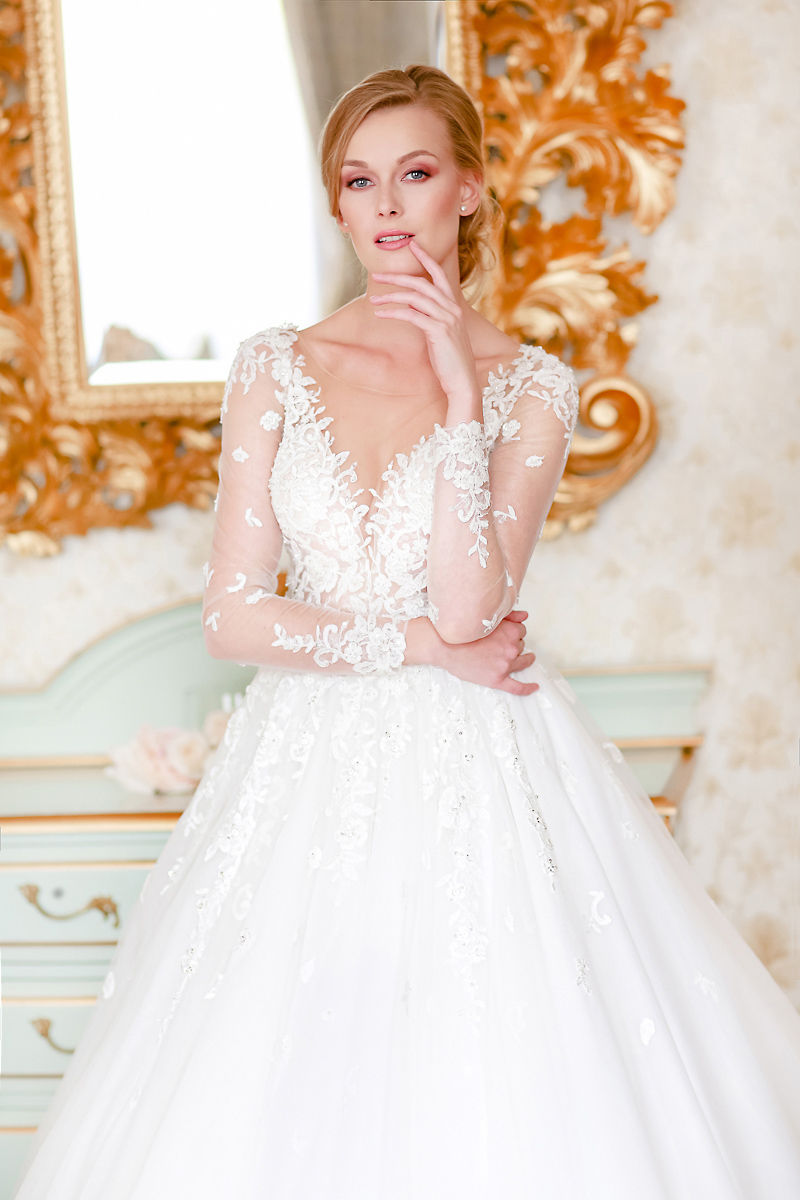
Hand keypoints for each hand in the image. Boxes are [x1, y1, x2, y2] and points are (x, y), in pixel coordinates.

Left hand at [370, 239, 480, 407]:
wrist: (462, 381)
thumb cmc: (449, 360)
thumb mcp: (439, 333)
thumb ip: (428, 315)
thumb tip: (411, 304)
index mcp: (453, 306)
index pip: (439, 275)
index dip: (426, 258)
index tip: (412, 246)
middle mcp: (452, 308)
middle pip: (422, 282)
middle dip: (397, 277)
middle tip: (377, 275)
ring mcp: (447, 319)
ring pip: (415, 298)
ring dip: (391, 296)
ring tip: (374, 299)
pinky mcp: (439, 331)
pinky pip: (411, 315)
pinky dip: (394, 312)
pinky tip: (380, 314)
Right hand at [437, 610, 538, 696]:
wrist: (444, 645)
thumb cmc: (462, 631)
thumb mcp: (486, 617)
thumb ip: (510, 615)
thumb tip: (525, 616)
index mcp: (510, 631)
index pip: (521, 631)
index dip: (514, 631)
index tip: (507, 633)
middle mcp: (511, 648)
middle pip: (520, 645)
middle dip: (514, 643)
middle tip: (501, 643)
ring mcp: (505, 665)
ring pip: (523, 661)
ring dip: (526, 659)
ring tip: (527, 658)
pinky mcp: (497, 679)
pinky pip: (517, 687)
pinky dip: (527, 688)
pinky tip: (534, 687)